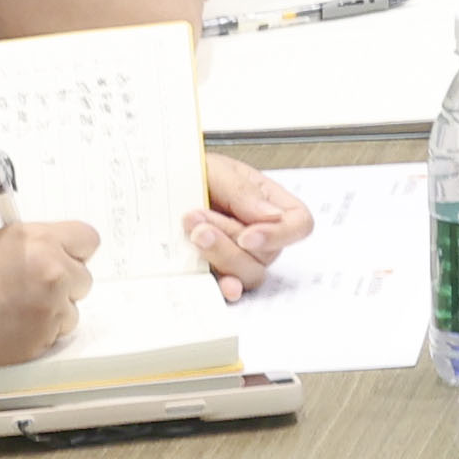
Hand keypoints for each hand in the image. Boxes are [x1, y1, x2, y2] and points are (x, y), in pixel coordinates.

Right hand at [0, 218, 96, 376]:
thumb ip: (21, 244)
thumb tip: (38, 249)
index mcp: (39, 243)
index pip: (87, 239)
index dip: (71, 247)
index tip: (59, 253)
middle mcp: (51, 276)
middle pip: (82, 277)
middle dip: (61, 280)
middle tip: (28, 285)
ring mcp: (46, 314)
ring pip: (70, 310)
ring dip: (51, 309)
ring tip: (10, 309)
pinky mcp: (36, 345)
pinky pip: (52, 335)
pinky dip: (36, 333)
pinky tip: (3, 327)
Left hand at [186, 151, 311, 291]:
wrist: (160, 187)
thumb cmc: (192, 173)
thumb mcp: (218, 171)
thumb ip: (244, 192)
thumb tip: (273, 217)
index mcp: (270, 203)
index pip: (298, 224)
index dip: (279, 235)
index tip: (247, 237)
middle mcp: (261, 234)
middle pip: (268, 254)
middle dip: (230, 239)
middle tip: (197, 219)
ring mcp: (239, 256)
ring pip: (248, 273)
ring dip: (220, 255)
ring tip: (191, 232)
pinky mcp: (216, 272)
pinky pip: (228, 287)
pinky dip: (225, 287)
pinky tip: (219, 284)